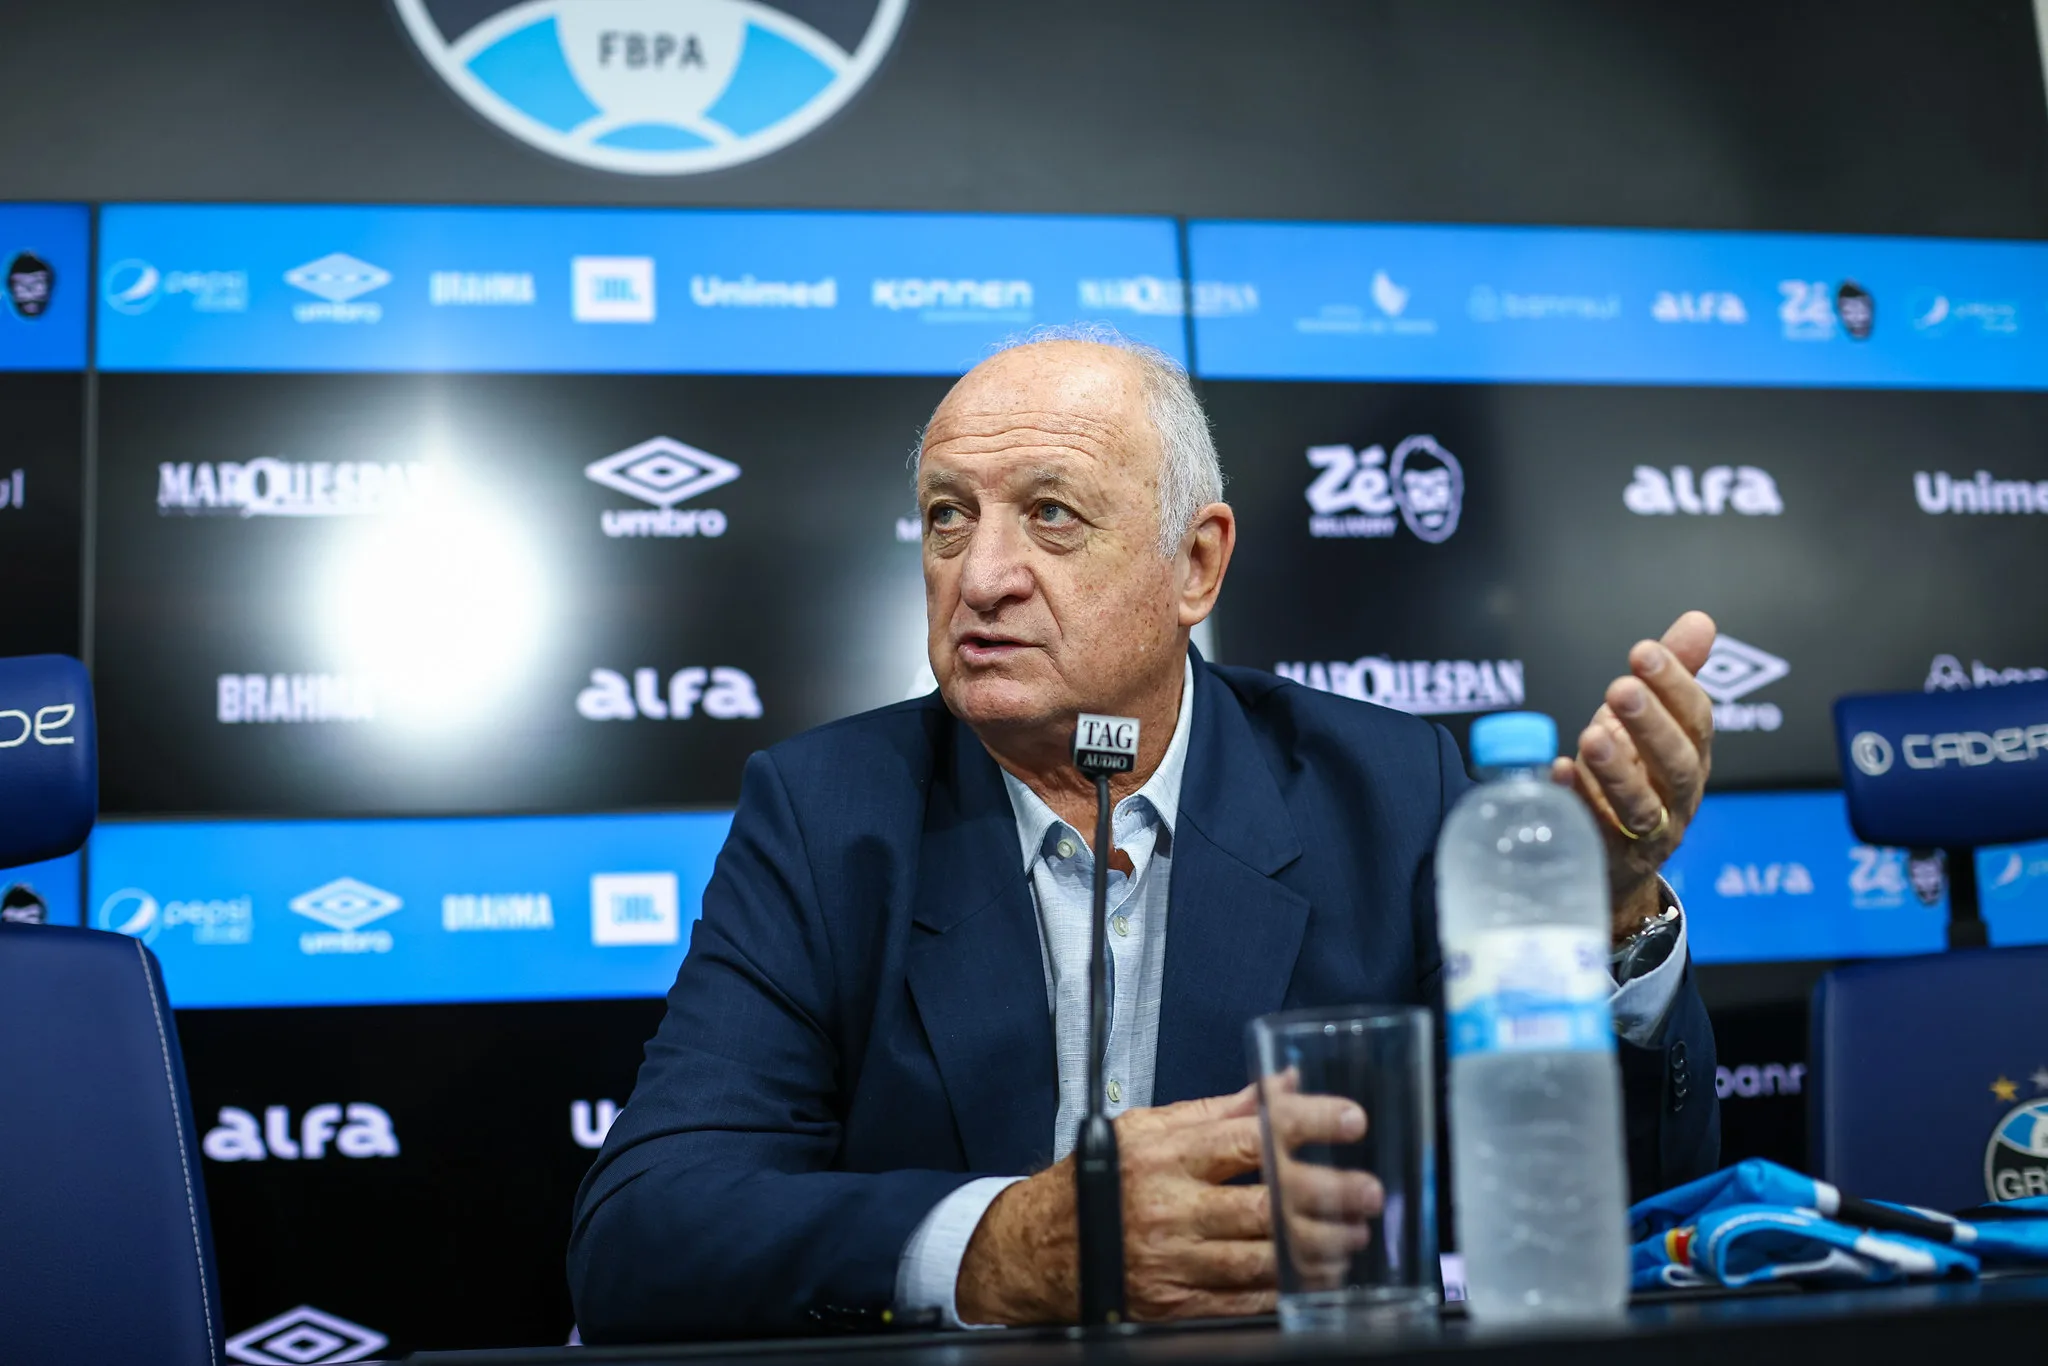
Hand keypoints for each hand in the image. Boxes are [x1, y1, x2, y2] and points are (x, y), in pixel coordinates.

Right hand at [954, 1085, 1379, 1323]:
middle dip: (1328, 1196)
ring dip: (1318, 1248)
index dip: (1307, 1125)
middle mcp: (1170, 1206)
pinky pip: (1243, 1301)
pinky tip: (1317, 1279)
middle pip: (1267, 1203)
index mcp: (1167, 1154)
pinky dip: (1287, 1291)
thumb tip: (1283, 1083)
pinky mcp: (1173, 1303)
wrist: (1041, 1248)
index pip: (1251, 1135)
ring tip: (1354, 1236)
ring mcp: (1173, 1260)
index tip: (1350, 1119)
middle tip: (1368, 1192)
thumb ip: (1222, 1110)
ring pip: (1263, 1257)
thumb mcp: (1150, 1129)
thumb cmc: (1099, 1181)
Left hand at [1550, 610, 1715, 942]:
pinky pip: (1594, 833)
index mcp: (1691, 757)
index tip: (1644, 652)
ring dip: (1618, 771)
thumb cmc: (1634, 777)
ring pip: (1641, 807)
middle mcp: (1677, 797)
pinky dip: (1576, 801)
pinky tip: (1559, 772)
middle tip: (1621, 689)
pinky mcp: (1608, 859)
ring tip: (1591, 736)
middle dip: (1651, 726)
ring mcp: (1645, 834)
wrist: (1618, 864)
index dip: (1675, 686)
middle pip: (1676, 765)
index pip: (1696, 720)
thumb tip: (1699, 621)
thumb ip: (1673, 674)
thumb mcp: (1650, 723)